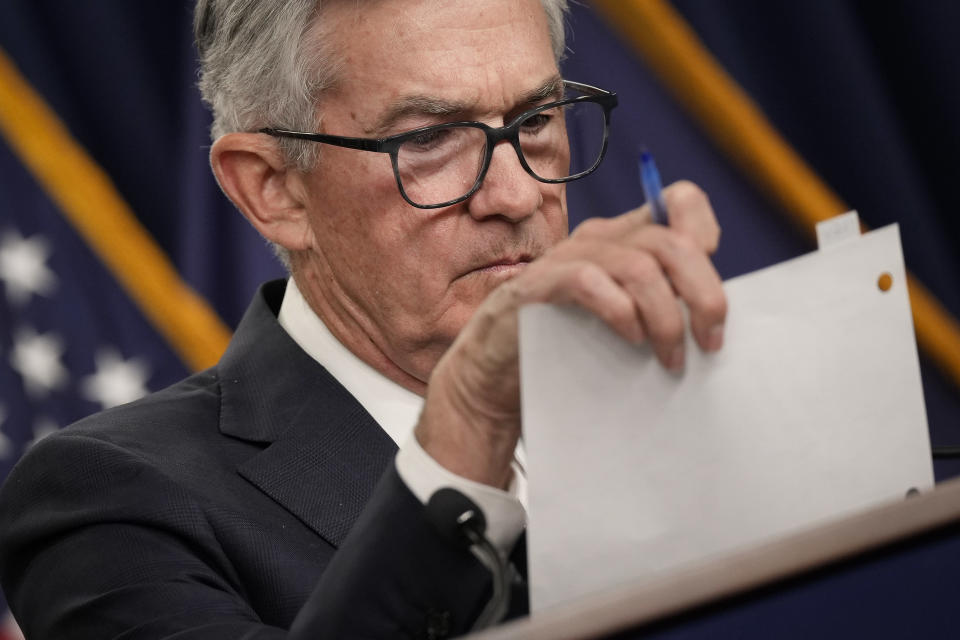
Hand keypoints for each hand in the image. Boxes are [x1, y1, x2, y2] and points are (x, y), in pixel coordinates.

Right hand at [416, 181, 726, 487]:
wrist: (498, 375)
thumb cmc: (567, 348)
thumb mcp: (626, 319)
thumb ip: (663, 304)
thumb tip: (717, 319)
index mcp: (625, 238)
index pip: (680, 201)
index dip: (706, 231)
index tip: (712, 289)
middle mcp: (600, 238)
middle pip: (672, 242)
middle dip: (704, 295)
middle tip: (710, 342)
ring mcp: (568, 257)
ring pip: (640, 267)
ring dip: (667, 319)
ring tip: (671, 360)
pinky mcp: (539, 285)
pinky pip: (590, 282)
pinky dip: (620, 312)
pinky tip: (630, 340)